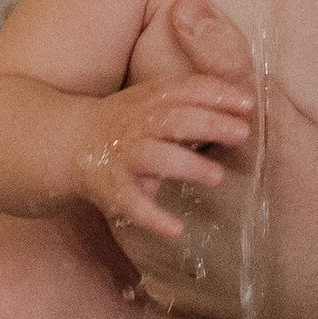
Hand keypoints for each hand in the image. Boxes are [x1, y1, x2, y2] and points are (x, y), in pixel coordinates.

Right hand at [76, 72, 255, 244]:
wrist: (69, 141)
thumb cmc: (127, 124)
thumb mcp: (152, 105)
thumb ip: (190, 109)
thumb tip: (241, 115)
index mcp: (151, 100)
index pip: (186, 89)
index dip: (216, 94)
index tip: (248, 103)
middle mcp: (138, 124)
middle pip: (175, 120)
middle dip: (209, 123)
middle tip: (242, 133)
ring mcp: (124, 155)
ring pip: (156, 157)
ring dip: (187, 166)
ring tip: (217, 176)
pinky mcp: (111, 187)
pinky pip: (131, 203)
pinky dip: (152, 216)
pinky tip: (176, 229)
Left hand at [122, 0, 317, 318]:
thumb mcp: (273, 118)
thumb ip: (224, 60)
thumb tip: (184, 4)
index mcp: (177, 181)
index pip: (139, 143)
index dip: (164, 133)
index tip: (194, 135)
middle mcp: (164, 233)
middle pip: (137, 188)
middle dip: (159, 173)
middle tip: (203, 172)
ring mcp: (173, 276)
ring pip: (140, 232)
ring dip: (158, 216)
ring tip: (206, 206)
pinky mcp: (189, 308)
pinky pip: (160, 274)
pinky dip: (174, 257)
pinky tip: (208, 244)